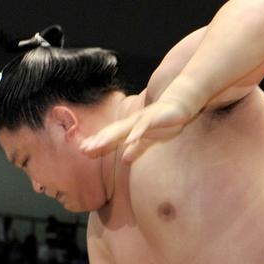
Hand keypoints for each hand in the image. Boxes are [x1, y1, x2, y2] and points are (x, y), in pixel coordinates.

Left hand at [81, 96, 197, 163]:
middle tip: (84, 149)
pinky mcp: (154, 118)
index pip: (111, 136)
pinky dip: (135, 133)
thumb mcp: (150, 139)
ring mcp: (142, 119)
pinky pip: (143, 127)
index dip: (98, 143)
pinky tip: (128, 140)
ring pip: (124, 128)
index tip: (84, 150)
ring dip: (111, 136)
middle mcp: (133, 122)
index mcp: (131, 127)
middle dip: (98, 141)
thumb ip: (137, 148)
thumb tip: (124, 159)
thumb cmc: (165, 121)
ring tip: (99, 145)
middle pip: (113, 132)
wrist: (179, 105)